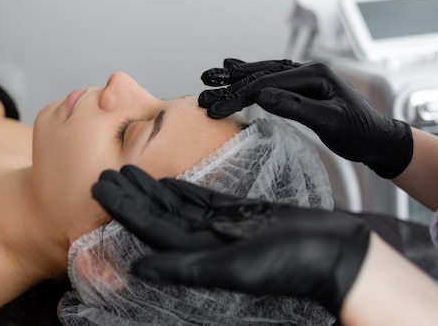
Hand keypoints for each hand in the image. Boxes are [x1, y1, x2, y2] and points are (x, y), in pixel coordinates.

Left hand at [92, 165, 370, 315]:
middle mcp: (206, 242)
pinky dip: (184, 189)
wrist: (338, 253)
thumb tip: (139, 267)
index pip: (150, 228)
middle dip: (131, 195)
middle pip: (158, 215)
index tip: (99, 186)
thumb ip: (185, 266)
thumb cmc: (294, 265)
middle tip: (104, 173)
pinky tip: (169, 180)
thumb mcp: (235, 267)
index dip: (124, 208)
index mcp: (200, 255)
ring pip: (176, 205)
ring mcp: (222, 228)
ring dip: (152, 188)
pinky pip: (203, 200)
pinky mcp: (241, 215)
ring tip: (128, 170)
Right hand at [198, 58, 412, 178]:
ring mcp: (305, 78)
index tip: (218, 107)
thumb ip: (296, 108)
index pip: (268, 82)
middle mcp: (307, 70)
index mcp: (314, 74)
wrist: (377, 139)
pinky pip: (272, 79)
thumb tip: (262, 97)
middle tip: (205, 88)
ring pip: (264, 73)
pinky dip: (252, 77)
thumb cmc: (359, 132)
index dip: (240, 94)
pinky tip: (239, 71)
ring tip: (214, 75)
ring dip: (238, 77)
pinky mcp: (302, 88)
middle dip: (232, 82)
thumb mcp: (330, 122)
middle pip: (262, 73)